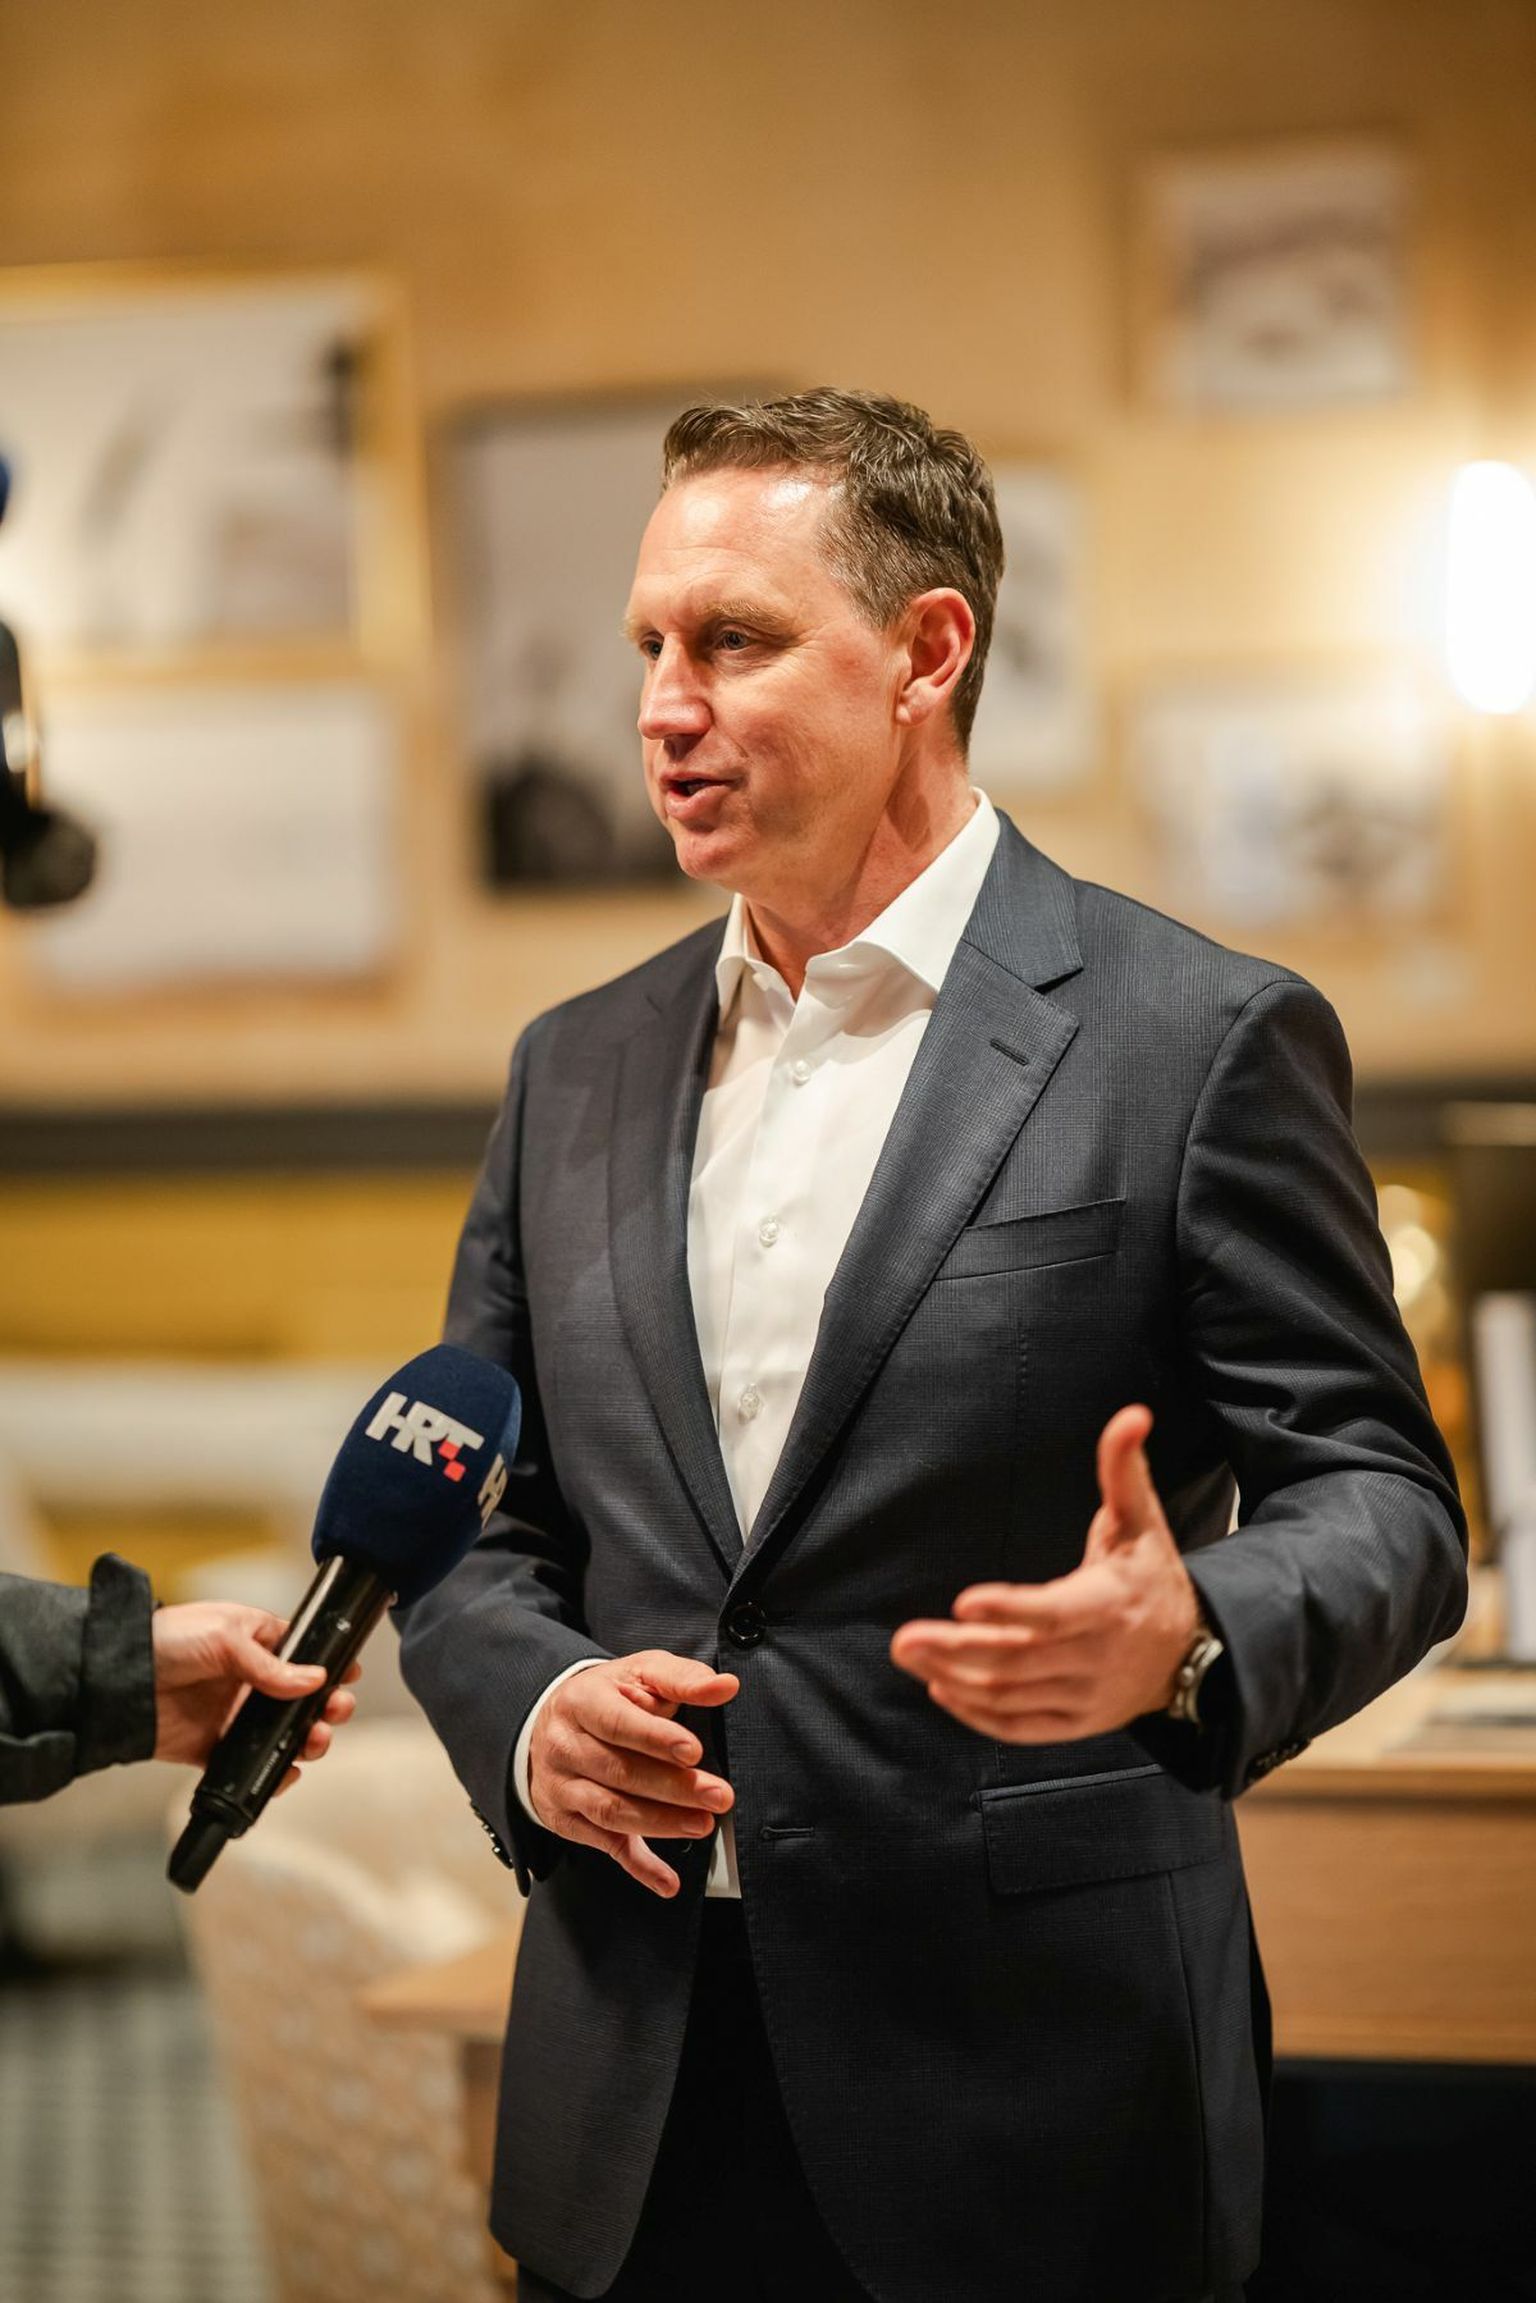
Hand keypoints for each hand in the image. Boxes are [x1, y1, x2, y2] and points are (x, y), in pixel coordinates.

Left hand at [151, 1601, 361, 1792]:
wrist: (116, 1679)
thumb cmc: (166, 1639)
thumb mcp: (224, 1636)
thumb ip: (270, 1663)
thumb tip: (313, 1680)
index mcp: (257, 1642)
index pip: (304, 1654)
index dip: (329, 1665)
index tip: (348, 1677)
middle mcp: (250, 1681)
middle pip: (303, 1700)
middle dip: (327, 1707)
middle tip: (335, 1712)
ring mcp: (233, 1715)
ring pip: (284, 1735)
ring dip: (307, 1740)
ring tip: (314, 1741)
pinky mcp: (213, 1747)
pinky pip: (250, 1766)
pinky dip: (272, 1774)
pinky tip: (285, 1771)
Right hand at [529, 1650, 737, 1898]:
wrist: (549, 1725)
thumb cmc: (608, 1696)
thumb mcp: (640, 1673)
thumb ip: (682, 1679)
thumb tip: (725, 1686)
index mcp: (582, 1702)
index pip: (618, 1723)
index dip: (655, 1738)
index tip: (693, 1751)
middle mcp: (565, 1747)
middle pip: (619, 1771)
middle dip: (672, 1787)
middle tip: (718, 1795)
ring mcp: (563, 1787)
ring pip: (611, 1811)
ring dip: (661, 1823)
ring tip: (703, 1823)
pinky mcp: (569, 1820)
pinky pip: (605, 1846)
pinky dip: (639, 1867)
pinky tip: (667, 1881)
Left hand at [890, 1404, 1198, 1742]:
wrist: (1192, 1656)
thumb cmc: (1152, 1576)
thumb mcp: (1142, 1521)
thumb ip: (1124, 1470)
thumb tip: (1132, 1413)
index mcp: (1108, 1606)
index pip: (1054, 1613)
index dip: (1010, 1609)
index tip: (963, 1602)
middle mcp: (1096, 1658)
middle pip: (1018, 1660)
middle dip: (957, 1650)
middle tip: (903, 1638)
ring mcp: (1085, 1698)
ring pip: (1012, 1696)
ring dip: (955, 1679)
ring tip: (909, 1655)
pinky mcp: (1075, 1723)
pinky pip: (1021, 1727)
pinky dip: (978, 1715)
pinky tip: (941, 1689)